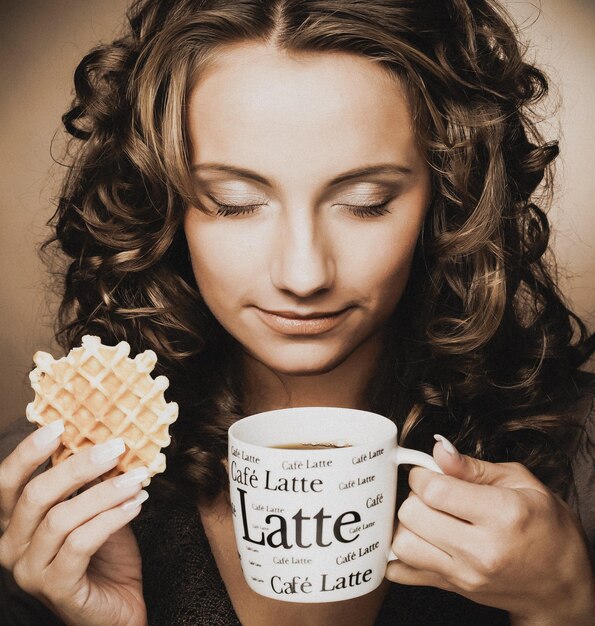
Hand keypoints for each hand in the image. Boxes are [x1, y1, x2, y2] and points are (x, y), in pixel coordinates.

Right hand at [0, 419, 147, 625]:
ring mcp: (30, 571)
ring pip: (61, 519)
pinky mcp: (55, 588)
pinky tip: (136, 504)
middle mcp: (12, 547)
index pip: (7, 483)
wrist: (118, 607)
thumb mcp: (94, 508)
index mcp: (17, 523)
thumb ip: (89, 481)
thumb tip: (105, 438)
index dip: (29, 452)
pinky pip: (81, 544)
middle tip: (116, 447)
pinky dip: (112, 518)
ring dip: (105, 492)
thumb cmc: (104, 554)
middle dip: (79, 466)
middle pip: (37, 495)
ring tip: (137, 478)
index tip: (59, 425)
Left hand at [386, 436, 594, 624]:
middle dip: (414, 496)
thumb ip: (473, 466)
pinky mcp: (454, 590)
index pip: (433, 490)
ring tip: (427, 516)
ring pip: (403, 544)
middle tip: (431, 494)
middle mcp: (482, 549)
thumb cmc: (547, 528)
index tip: (429, 472)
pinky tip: (418, 540)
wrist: (561, 585)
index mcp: (502, 514)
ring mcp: (466, 575)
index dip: (422, 474)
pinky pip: (403, 573)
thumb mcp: (521, 483)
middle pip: (411, 514)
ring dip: (407, 524)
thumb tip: (439, 449)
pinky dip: (399, 555)